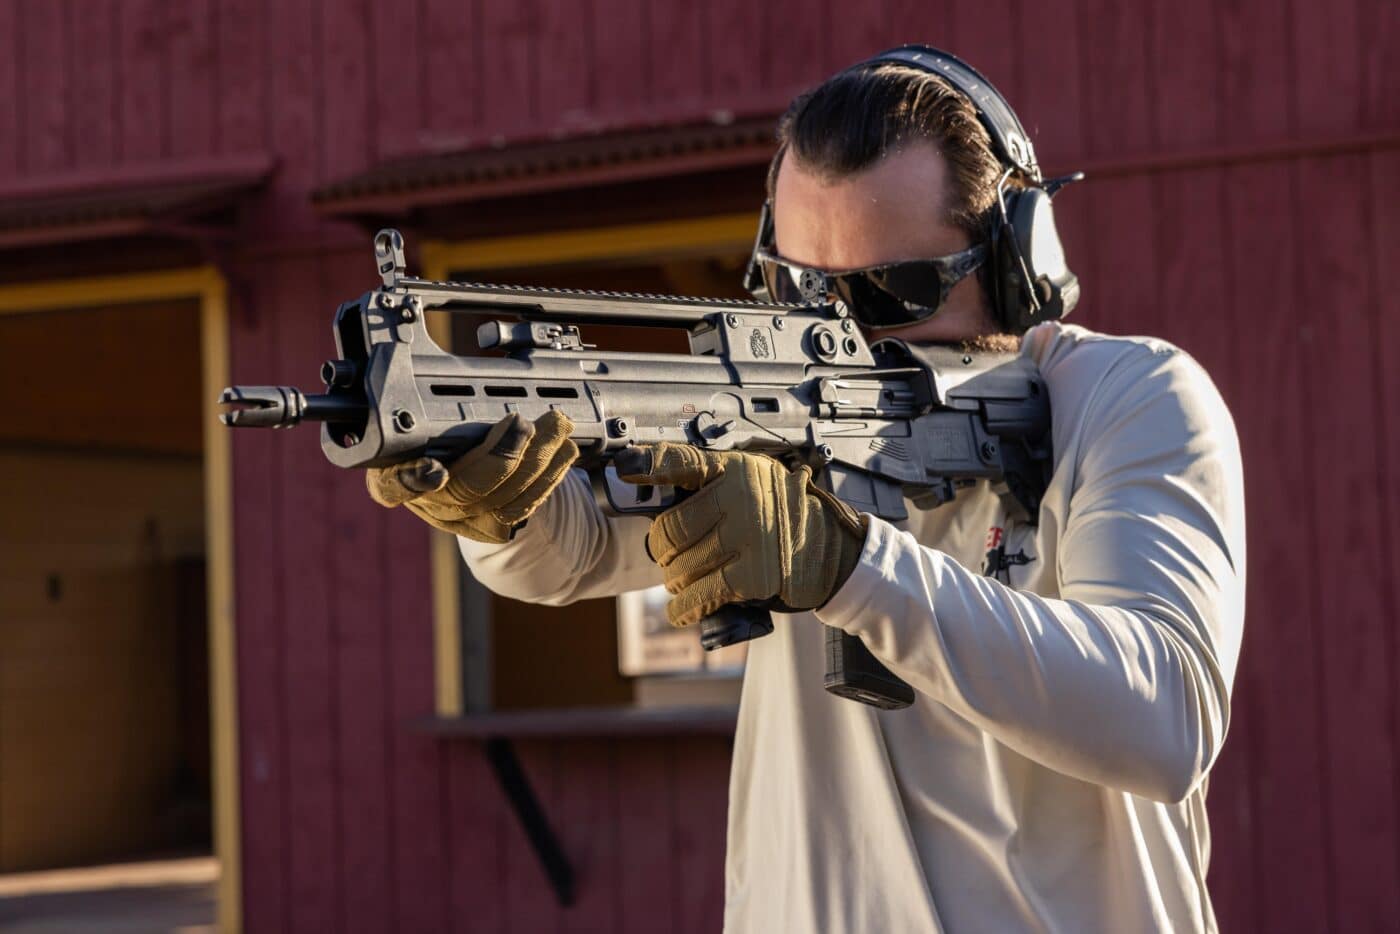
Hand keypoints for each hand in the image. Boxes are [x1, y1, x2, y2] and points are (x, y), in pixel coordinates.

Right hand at [366, 410, 577, 542]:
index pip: (392, 483)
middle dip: (501, 456)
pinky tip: (563, 452)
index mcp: (394, 471)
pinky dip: (548, 477)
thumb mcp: (426, 408)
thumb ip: (433, 392)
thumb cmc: (439, 428)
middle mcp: (426, 500)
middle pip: (463, 491)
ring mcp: (460, 518)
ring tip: (556, 426)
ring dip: (537, 461)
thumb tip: (446, 349)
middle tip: (523, 423)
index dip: (411, 479)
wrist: (463, 469)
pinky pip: (523, 508)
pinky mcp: (492, 526)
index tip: (433, 470)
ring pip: (502, 501)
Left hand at [614, 444, 867, 627]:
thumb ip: (709, 485)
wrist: (830, 549)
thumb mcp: (752, 482)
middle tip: (667, 555)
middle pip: (670, 529)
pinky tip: (680, 609)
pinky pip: (701, 594)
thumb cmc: (782, 514)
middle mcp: (739, 498)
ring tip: (681, 579)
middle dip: (661, 549)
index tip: (624, 468)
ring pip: (680, 566)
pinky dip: (684, 607)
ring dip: (674, 579)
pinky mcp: (753, 575)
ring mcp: (746, 537)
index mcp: (734, 469)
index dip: (649, 465)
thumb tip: (653, 497)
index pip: (681, 461)